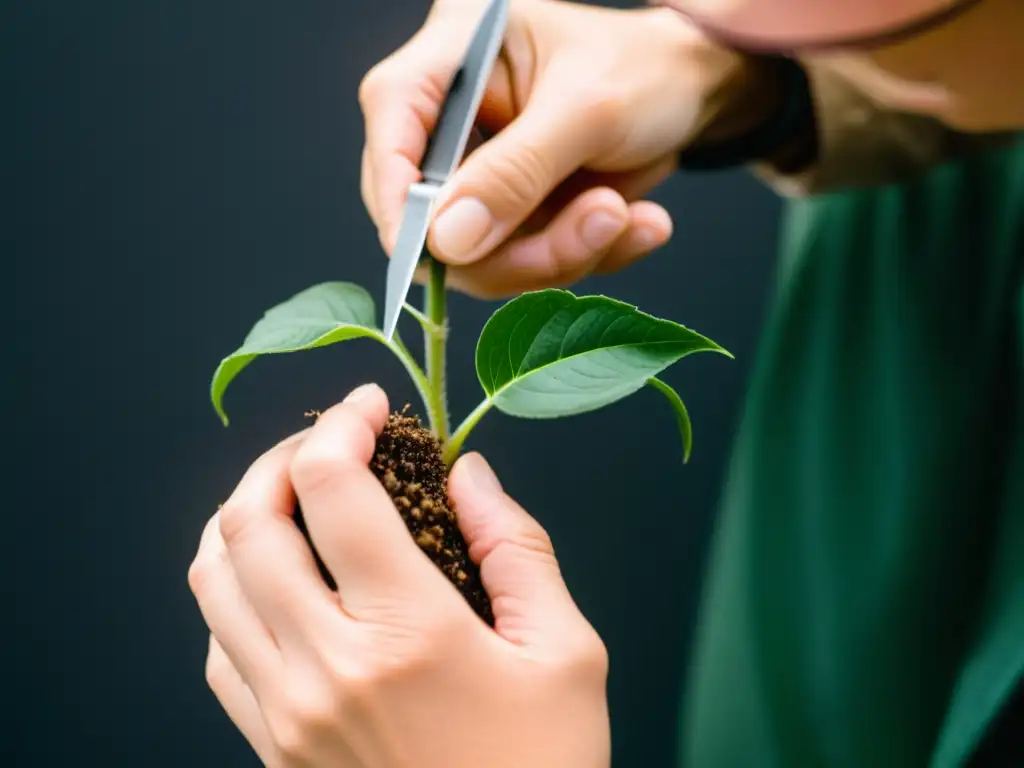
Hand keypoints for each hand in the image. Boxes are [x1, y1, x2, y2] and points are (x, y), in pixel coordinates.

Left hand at [188, 384, 610, 766]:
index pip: (332, 489)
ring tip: (296, 499)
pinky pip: (217, 648)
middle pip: (247, 521)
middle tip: (331, 444)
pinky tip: (284, 583)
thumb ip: (518, 546)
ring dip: (244, 517)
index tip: (371, 406)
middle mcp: (325, 669)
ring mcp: (284, 713)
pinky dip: (234, 592)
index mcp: (406, 634)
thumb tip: (469, 473)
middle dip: (283, 457)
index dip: (345, 425)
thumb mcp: (567, 653)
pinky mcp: (269, 748)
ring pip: (212, 579)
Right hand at [359, 0, 756, 297]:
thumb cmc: (639, 70)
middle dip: (515, 246)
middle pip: (430, 218)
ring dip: (560, 253)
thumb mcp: (586, 111)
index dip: (404, 205)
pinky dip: (581, 256)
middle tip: (601, 223)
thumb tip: (445, 241)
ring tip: (625, 216)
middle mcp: (448, 122)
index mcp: (447, 62)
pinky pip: (523, 265)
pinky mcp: (509, 215)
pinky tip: (636, 224)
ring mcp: (476, 175)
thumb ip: (514, 174)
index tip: (447, 255)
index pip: (390, 137)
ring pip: (479, 257)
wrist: (689, 92)